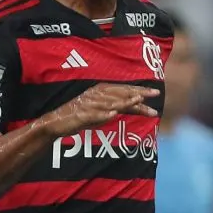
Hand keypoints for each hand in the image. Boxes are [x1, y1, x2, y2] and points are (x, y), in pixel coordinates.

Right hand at [40, 83, 159, 137]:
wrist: (56, 122)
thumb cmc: (79, 117)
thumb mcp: (101, 112)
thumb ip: (116, 107)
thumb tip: (135, 106)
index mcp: (101, 92)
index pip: (124, 90)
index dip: (140, 91)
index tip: (155, 93)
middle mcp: (96, 95)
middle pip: (120, 93)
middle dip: (138, 93)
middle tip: (154, 94)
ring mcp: (88, 105)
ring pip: (109, 102)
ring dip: (124, 101)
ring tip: (137, 101)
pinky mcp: (81, 115)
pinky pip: (94, 114)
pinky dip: (104, 114)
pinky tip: (113, 114)